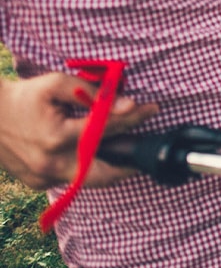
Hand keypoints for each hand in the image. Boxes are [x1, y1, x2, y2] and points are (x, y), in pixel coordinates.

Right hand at [0, 73, 158, 189]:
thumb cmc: (23, 97)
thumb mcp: (56, 85)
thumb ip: (92, 93)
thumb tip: (126, 104)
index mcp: (56, 138)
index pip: (106, 129)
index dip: (132, 118)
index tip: (151, 109)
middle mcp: (50, 164)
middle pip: (103, 174)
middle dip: (128, 167)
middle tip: (144, 154)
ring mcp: (43, 178)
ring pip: (87, 179)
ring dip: (107, 166)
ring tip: (123, 152)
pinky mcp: (37, 182)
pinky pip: (69, 178)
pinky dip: (83, 166)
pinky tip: (91, 153)